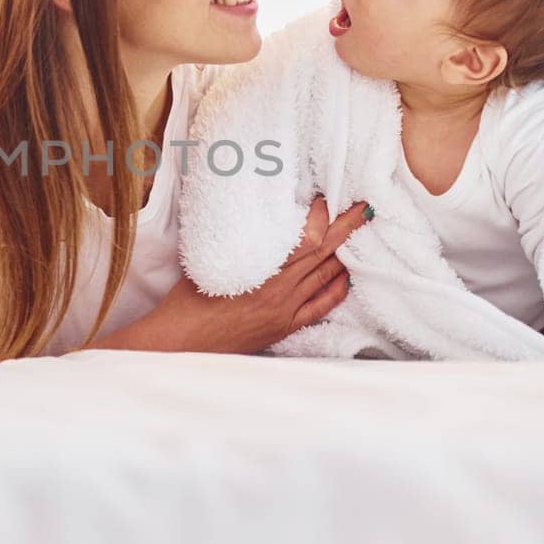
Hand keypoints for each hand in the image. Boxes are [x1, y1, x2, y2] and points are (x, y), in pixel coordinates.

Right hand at [102, 197, 371, 354]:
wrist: (181, 344)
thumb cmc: (187, 302)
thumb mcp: (211, 261)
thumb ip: (238, 242)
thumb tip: (251, 215)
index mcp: (263, 276)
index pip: (307, 241)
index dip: (320, 219)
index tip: (322, 200)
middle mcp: (281, 295)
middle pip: (324, 255)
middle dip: (345, 229)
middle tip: (362, 209)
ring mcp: (286, 313)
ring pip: (325, 278)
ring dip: (342, 253)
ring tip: (355, 233)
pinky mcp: (284, 328)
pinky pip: (320, 307)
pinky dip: (336, 289)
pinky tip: (343, 275)